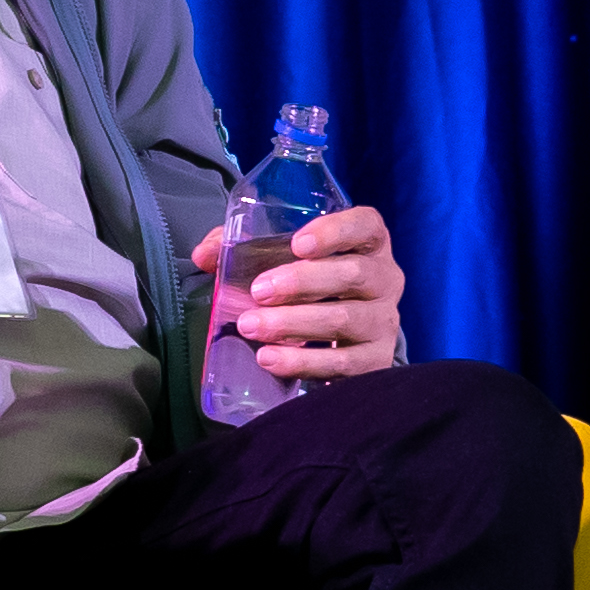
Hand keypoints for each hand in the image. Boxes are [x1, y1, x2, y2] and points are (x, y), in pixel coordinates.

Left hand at [229, 204, 405, 382]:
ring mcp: (383, 321)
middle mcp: (385, 279)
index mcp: (368, 244)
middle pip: (354, 274)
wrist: (347, 337)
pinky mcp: (375, 360)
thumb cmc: (311, 286)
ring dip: (295, 323)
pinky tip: (270, 358)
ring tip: (252, 327)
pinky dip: (304, 362)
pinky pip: (344, 364)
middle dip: (302, 282)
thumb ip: (243, 248)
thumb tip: (204, 256)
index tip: (297, 243)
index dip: (335, 231)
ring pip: (346, 319)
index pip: (365, 225)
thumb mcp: (283, 258)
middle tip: (258, 291)